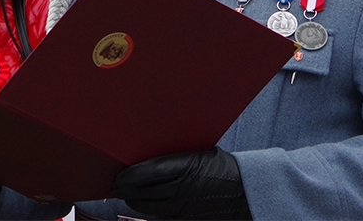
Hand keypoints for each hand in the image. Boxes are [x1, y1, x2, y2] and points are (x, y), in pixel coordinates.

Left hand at [112, 148, 251, 219]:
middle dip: (126, 189)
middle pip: (144, 192)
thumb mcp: (202, 153)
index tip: (119, 175)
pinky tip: (144, 207)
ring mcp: (184, 207)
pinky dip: (149, 213)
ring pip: (149, 208)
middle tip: (116, 185)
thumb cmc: (225, 168)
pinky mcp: (186, 219)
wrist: (246, 193)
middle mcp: (182, 189)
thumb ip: (179, 154)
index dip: (129, 175)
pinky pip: (161, 218)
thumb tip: (154, 149)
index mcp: (186, 166)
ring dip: (135, 201)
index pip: (148, 172)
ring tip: (127, 195)